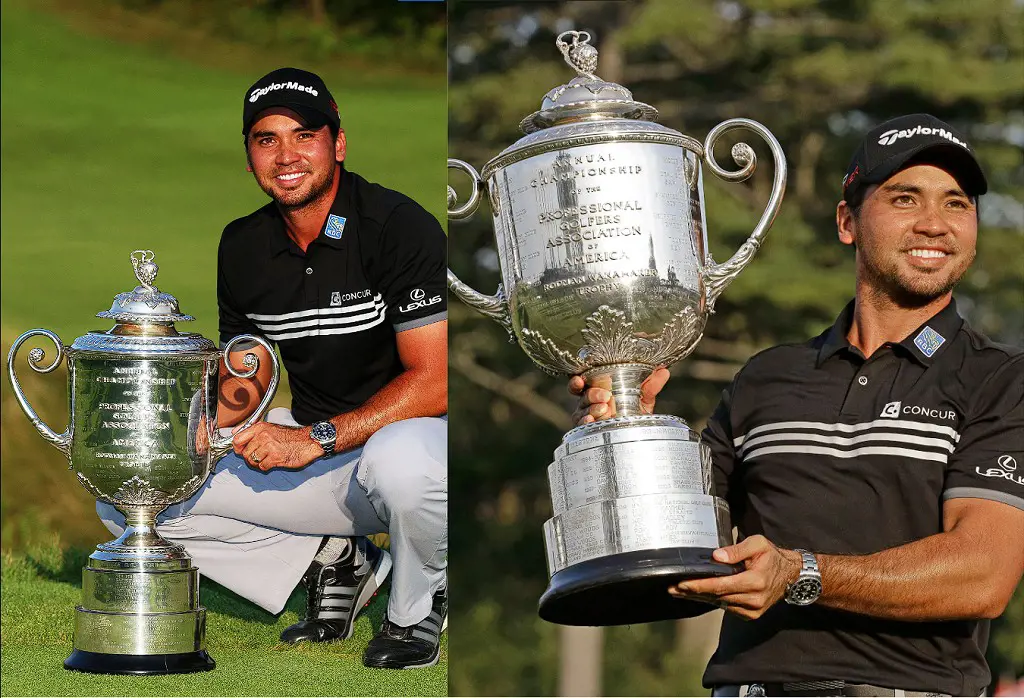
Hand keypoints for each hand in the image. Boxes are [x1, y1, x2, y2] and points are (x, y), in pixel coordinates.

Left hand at [232, 422, 321, 470]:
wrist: (308, 441)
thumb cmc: (291, 436)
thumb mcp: (270, 427)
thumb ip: (251, 429)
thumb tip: (234, 433)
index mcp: (260, 428)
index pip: (237, 439)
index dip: (237, 447)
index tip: (240, 450)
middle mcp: (263, 436)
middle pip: (244, 453)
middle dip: (250, 456)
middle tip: (259, 455)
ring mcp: (269, 447)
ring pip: (252, 460)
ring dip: (258, 462)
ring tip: (266, 458)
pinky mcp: (275, 458)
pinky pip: (262, 466)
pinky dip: (266, 466)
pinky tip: (272, 461)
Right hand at [568, 367, 669, 426]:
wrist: (639, 435)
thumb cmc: (635, 412)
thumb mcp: (644, 397)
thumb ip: (651, 385)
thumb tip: (663, 371)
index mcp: (598, 390)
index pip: (582, 383)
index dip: (577, 381)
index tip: (580, 379)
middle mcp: (589, 403)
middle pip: (582, 396)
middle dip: (591, 395)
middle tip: (605, 396)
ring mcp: (588, 417)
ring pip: (582, 411)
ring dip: (592, 409)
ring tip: (604, 409)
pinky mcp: (589, 432)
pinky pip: (583, 427)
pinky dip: (586, 423)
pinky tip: (592, 421)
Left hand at [667, 535, 802, 619]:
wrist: (791, 576)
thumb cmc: (771, 556)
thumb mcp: (758, 544)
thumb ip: (737, 550)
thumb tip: (717, 556)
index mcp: (755, 581)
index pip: (720, 585)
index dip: (699, 586)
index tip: (681, 584)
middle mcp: (753, 599)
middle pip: (716, 596)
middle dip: (693, 592)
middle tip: (672, 588)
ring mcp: (753, 610)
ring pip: (720, 603)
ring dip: (699, 598)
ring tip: (679, 592)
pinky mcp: (751, 615)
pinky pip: (727, 607)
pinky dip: (712, 601)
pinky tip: (698, 595)